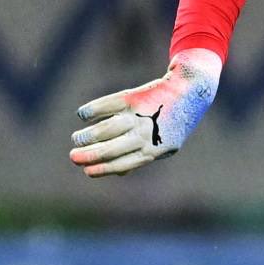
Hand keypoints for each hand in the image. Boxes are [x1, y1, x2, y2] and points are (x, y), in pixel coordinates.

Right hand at [67, 49, 220, 177]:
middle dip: (89, 154)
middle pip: (111, 148)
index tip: (86, 171)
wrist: (190, 91)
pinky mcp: (133, 97)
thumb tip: (118, 173)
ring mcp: (139, 115)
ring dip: (87, 136)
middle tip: (73, 156)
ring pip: (107, 129)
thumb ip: (143, 156)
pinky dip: (91, 111)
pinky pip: (106, 105)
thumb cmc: (174, 122)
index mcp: (155, 149)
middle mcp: (146, 133)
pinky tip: (83, 115)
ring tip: (77, 138)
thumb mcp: (165, 144)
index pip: (124, 163)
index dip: (103, 169)